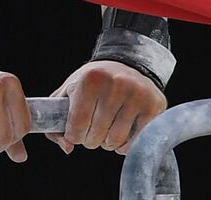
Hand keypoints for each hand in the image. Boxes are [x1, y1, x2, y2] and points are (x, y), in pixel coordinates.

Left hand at [44, 60, 166, 155]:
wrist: (128, 64)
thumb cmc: (94, 83)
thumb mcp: (69, 92)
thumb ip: (56, 122)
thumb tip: (67, 147)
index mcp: (91, 79)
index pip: (76, 127)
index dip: (74, 135)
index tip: (77, 129)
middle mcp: (116, 84)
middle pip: (95, 137)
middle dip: (91, 138)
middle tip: (95, 126)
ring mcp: (137, 94)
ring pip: (114, 141)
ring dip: (108, 142)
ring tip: (109, 127)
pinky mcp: (153, 106)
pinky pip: (134, 143)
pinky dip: (126, 145)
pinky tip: (124, 130)